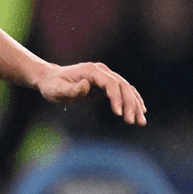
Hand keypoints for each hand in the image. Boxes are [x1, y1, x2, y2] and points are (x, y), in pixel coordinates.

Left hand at [33, 62, 147, 125]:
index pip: (110, 83)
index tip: (118, 114)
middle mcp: (102, 71)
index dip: (116, 97)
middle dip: (130, 104)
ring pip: (126, 89)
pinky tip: (140, 112)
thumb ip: (71, 89)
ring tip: (141, 122)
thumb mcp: (57, 90)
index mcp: (91, 70)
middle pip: (122, 86)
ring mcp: (106, 76)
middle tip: (133, 122)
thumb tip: (86, 85)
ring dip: (135, 105)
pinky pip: (124, 91)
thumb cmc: (53, 86)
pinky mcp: (106, 84)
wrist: (51, 79)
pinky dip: (133, 101)